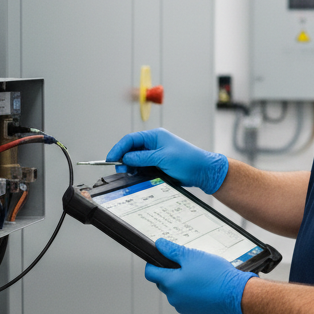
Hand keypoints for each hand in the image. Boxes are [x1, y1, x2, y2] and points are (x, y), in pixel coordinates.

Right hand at [106, 128, 228, 194]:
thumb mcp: (163, 158)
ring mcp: (155, 154)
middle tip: (120, 170)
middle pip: (131, 150)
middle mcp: (153, 144)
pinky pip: (142, 167)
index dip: (118, 149)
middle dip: (123, 160)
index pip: (130, 139)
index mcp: (154, 136)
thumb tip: (126, 158)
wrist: (203, 171)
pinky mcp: (158, 164)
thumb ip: (142, 158)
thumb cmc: (188, 160)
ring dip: (131, 167)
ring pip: (136, 160)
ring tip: (129, 175)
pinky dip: (138, 172)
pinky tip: (137, 177)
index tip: (110, 158)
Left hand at [145, 239, 255, 313]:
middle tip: (187, 266)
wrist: (236, 293)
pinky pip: (188, 302)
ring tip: (199, 277)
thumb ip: (172, 251)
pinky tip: (205, 288)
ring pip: (177, 293)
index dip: (153, 264)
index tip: (159, 260)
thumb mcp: (193, 255)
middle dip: (171, 274)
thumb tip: (160, 245)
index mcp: (171, 283)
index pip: (150, 273)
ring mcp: (184, 308)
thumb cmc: (216, 275)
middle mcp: (174, 298)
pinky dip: (193, 295)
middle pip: (164, 283)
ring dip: (183, 286)